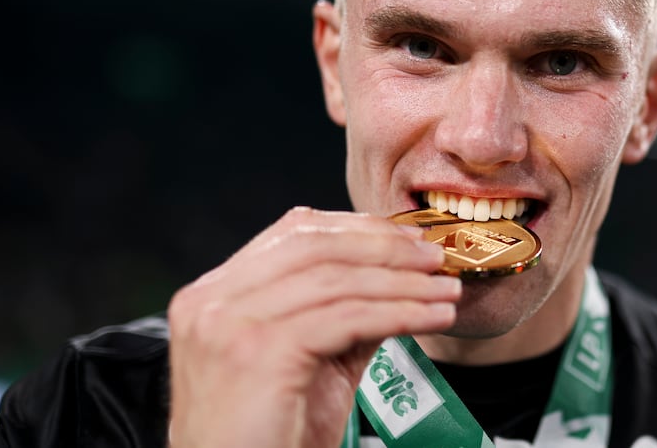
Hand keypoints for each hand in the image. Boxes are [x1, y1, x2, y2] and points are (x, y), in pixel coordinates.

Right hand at [166, 207, 459, 447]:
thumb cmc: (268, 439)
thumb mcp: (308, 362)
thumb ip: (343, 314)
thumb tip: (401, 278)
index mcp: (215, 293)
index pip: (294, 233)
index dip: (359, 229)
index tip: (409, 238)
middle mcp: (211, 300)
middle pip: (316, 245)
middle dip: (386, 248)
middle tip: (436, 258)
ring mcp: (228, 323)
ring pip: (336, 281)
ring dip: (404, 283)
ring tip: (445, 292)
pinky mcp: (258, 352)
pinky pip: (345, 318)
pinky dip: (399, 313)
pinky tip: (430, 318)